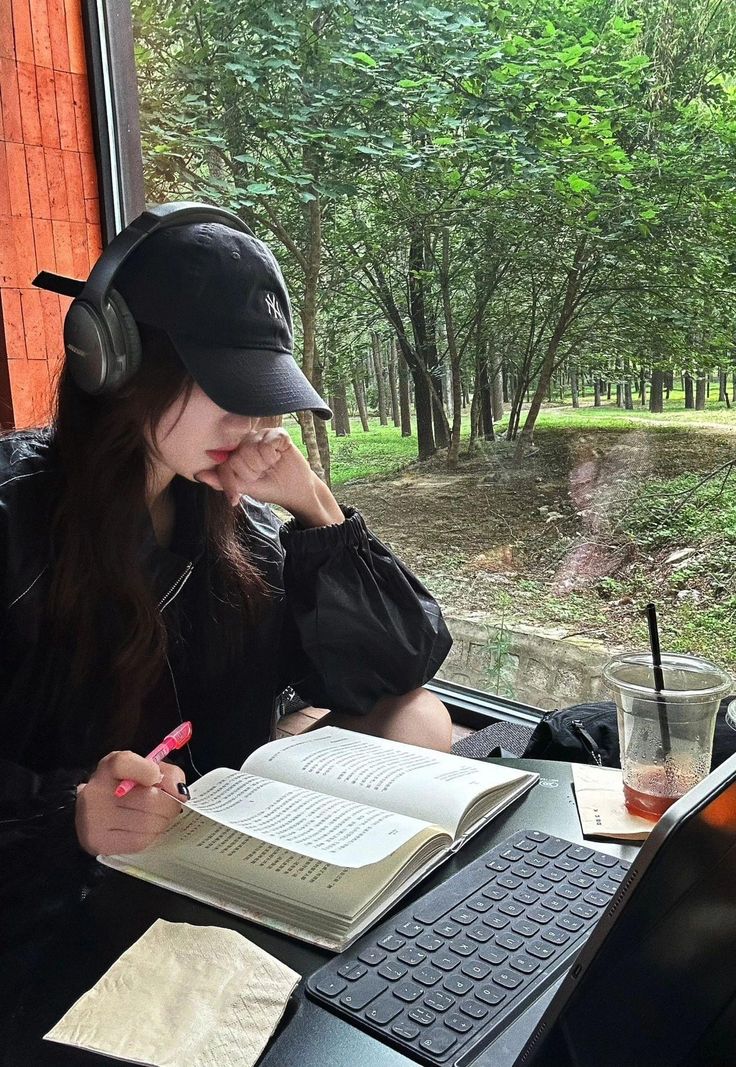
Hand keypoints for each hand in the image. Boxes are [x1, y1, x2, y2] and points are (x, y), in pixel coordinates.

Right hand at [75, 752, 185, 856]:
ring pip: (149, 823)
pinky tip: (145, 829)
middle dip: (168, 804)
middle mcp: (98, 792)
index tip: (158, 778)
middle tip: (168, 804)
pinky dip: (151, 835)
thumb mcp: (145, 770)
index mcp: (110, 767)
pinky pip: (140, 840)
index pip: (125, 763)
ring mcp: (96, 819)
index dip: (149, 771)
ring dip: (162, 821)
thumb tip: (179, 791)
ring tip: (155, 816)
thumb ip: (167, 773)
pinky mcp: (101, 843)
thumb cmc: (126, 790)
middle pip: (149, 799)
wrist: (94, 814)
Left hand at [194, 427, 343, 526]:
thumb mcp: (244, 487)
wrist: (295, 491)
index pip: (226, 462)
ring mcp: (263, 435)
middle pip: (240, 455)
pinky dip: (275, 453)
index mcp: (236, 452)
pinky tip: (279, 456)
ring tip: (271, 465)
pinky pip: (270, 442)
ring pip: (254, 447)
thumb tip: (198, 475)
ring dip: (264, 463)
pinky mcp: (279, 434)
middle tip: (261, 474)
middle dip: (251, 472)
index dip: (231, 481)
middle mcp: (247, 440)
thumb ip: (222, 481)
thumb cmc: (268, 487)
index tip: (236, 498)